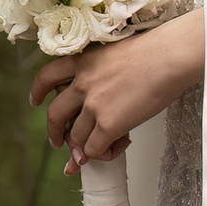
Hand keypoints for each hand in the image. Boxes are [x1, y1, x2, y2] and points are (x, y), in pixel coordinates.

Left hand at [29, 11, 204, 166]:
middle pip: (55, 115)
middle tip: (58, 143)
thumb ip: (103, 72)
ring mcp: (93, 105)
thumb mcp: (117, 52)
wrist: (170, 56)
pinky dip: (101, 154)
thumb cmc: (156, 51)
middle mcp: (82, 83)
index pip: (48, 76)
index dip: (38, 91)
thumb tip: (109, 96)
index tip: (36, 101)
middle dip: (55, 133)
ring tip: (99, 149)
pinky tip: (117, 147)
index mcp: (82, 61)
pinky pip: (94, 150)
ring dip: (83, 149)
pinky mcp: (108, 124)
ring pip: (75, 137)